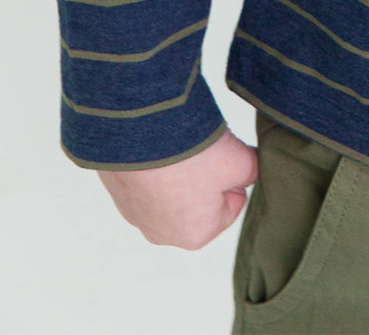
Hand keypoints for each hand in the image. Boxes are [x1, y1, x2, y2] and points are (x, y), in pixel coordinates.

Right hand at [97, 127, 257, 249]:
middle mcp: (161, 234)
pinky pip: (145, 177)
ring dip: (178, 168)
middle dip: (205, 174)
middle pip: (200, 199)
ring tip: (177, 145)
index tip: (223, 158)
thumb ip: (252, 171)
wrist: (137, 132)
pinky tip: (157, 144)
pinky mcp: (116, 190)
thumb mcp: (241, 161)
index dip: (232, 176)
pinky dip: (153, 162)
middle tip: (201, 150)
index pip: (231, 205)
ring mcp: (134, 213)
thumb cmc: (190, 155)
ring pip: (171, 188)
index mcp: (195, 235)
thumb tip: (249, 172)